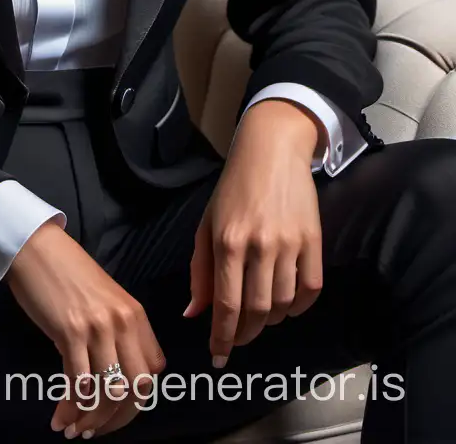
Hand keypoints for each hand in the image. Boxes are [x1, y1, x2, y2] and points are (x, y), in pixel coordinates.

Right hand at [5, 219, 164, 437]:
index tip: (116, 413)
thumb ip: (117, 333)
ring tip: (75, 430)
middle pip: (137, 388)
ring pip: (109, 392)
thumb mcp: (104, 301)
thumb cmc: (67, 273)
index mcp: (136, 315)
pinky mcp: (71, 331)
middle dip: (117, 419)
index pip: (153, 370)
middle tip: (95, 430)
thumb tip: (114, 375)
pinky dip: (70, 408)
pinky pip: (78, 383)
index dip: (137, 400)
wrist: (36, 247)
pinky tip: (59, 419)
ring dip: (92, 420)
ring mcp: (98, 327)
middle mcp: (123, 322)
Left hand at [183, 99, 324, 367]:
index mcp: (227, 242)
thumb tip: (194, 314)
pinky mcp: (314, 241)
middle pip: (257, 311)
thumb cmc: (233, 189)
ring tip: (259, 318)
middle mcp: (259, 246)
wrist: (272, 151)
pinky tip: (286, 305)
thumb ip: (200, 271)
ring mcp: (290, 244)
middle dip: (245, 334)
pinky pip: (311, 290)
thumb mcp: (207, 224)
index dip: (222, 337)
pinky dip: (299, 308)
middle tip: (236, 340)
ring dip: (271, 322)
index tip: (218, 357)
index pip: (226, 304)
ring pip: (284, 306)